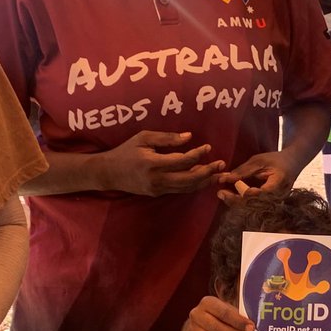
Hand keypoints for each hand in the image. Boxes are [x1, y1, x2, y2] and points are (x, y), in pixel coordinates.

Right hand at [99, 131, 223, 196]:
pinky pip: (180, 190)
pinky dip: (193, 185)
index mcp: (153, 163)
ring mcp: (157, 189)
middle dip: (208, 172)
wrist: (109, 173)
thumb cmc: (126, 151)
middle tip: (221, 164)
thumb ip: (167, 138)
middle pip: (189, 179)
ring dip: (204, 181)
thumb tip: (189, 137)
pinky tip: (203, 178)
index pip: (182, 161)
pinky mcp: (158, 194)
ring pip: (186, 188)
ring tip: (218, 173)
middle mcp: (157, 179)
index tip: (208, 147)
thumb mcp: (144, 138)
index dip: (198, 154)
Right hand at [186, 296, 252, 330]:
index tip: (251, 328)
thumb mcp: (229, 310)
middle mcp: (197, 316)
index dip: (238, 321)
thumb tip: (252, 329)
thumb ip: (238, 317)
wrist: (205, 322)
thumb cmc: (222, 315)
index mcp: (207, 303)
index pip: (223, 313)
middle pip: (215, 328)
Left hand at [216, 152, 294, 204]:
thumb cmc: (277, 159)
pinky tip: (231, 196)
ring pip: (253, 208)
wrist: (292, 163)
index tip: (229, 189)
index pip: (261, 193)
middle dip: (236, 200)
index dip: (245, 193)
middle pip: (255, 204)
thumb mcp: (260, 160)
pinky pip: (255, 206)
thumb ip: (244, 170)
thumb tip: (225, 178)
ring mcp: (275, 202)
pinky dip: (242, 202)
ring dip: (237, 202)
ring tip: (223, 194)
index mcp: (278, 183)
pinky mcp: (270, 204)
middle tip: (220, 193)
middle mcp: (278, 197)